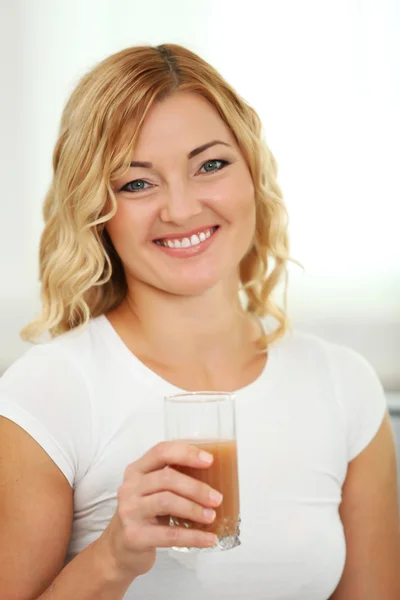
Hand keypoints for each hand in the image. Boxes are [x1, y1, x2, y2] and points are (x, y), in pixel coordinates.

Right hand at [99, 441, 222, 580]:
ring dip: (194, 509)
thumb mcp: (153, 491)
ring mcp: (129, 511)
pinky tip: (209, 539)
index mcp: (137, 470)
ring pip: (167, 502)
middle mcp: (130, 487)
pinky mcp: (134, 536)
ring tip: (212, 516)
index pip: (161, 452)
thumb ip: (174, 479)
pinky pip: (169, 534)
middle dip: (196, 487)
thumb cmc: (144, 514)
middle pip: (167, 478)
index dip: (186, 453)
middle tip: (216, 498)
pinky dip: (193, 536)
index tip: (209, 460)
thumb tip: (216, 477)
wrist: (119, 549)